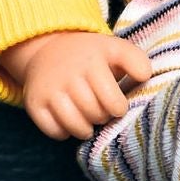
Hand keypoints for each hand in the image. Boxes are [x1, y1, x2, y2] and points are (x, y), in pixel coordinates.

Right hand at [0, 31, 153, 139]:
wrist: (46, 48)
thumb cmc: (90, 56)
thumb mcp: (115, 49)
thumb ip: (136, 60)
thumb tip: (145, 76)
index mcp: (93, 60)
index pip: (114, 103)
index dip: (118, 108)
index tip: (116, 103)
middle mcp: (69, 74)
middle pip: (96, 115)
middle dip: (102, 116)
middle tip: (100, 108)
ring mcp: (49, 89)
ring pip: (76, 127)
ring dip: (86, 128)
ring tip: (88, 117)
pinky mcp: (34, 103)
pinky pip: (55, 132)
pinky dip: (64, 132)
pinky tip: (68, 119)